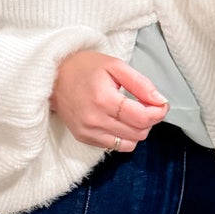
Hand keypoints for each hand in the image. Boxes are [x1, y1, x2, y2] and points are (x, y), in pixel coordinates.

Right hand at [51, 52, 167, 151]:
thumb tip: (160, 101)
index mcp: (103, 99)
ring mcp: (87, 132)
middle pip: (138, 133)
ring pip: (129, 144)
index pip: (142, 118)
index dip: (158, 113)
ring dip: (137, 130)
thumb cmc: (86, 67)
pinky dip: (124, 137)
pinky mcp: (83, 138)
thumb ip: (140, 84)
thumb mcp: (115, 66)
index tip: (161, 104)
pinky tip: (119, 121)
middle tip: (145, 105)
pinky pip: (115, 147)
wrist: (53, 76)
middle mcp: (94, 120)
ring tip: (131, 113)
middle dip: (149, 120)